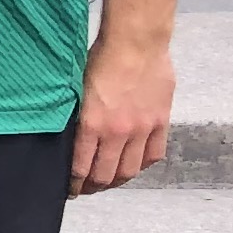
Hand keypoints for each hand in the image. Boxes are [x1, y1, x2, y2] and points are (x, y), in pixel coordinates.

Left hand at [71, 29, 171, 195]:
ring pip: (131, 169)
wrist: (136, 43)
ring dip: (118, 180)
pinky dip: (143, 164)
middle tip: (87, 189)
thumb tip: (71, 138)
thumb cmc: (100, 58)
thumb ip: (78, 118)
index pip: (81, 168)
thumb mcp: (76, 90)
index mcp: (92, 125)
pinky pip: (154, 154)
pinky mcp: (161, 122)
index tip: (71, 189)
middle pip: (106, 175)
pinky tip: (134, 164)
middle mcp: (118, 132)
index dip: (75, 184)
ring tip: (109, 181)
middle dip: (94, 187)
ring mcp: (142, 129)